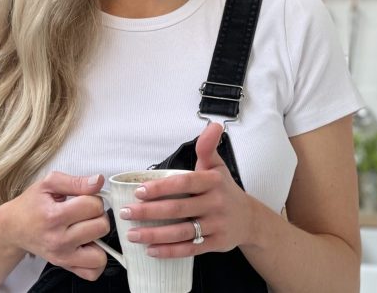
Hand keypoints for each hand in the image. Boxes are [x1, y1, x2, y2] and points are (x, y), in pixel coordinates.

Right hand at [6, 172, 110, 280]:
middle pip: (101, 227)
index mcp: (54, 216)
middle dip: (97, 216)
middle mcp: (59, 240)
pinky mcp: (65, 266)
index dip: (93, 198)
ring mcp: (62, 256)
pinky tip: (87, 245)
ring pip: (101, 253)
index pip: (93, 205)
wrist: (13, 227)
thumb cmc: (32, 204)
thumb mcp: (49, 184)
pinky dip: (95, 260)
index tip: (83, 199)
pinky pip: (93, 272)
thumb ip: (76, 181)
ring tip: (86, 229)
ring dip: (98, 239)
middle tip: (85, 213)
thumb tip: (98, 181)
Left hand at [120, 122, 254, 257]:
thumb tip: (212, 125)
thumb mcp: (217, 167)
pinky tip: (150, 250)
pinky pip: (190, 249)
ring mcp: (216, 226)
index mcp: (212, 182)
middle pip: (178, 209)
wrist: (250, 219)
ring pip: (182, 232)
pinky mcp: (216, 244)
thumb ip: (208, 147)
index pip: (184, 183)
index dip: (161, 187)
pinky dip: (169, 251)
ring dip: (154, 235)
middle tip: (126, 213)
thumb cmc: (225, 190)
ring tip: (132, 234)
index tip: (139, 191)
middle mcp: (215, 204)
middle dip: (149, 212)